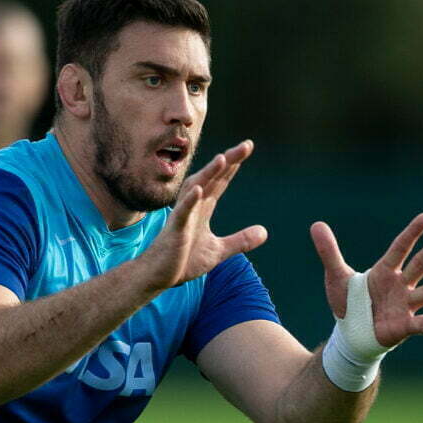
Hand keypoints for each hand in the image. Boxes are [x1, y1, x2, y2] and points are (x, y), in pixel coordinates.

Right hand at [142, 140, 267, 289]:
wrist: (158, 276)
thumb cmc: (183, 261)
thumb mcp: (218, 250)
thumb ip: (240, 240)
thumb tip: (265, 232)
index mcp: (203, 209)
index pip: (220, 182)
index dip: (233, 166)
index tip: (247, 147)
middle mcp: (193, 207)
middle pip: (212, 178)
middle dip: (228, 161)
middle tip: (246, 145)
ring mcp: (183, 217)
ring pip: (195, 189)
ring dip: (208, 173)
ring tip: (223, 159)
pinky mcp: (175, 231)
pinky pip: (182, 213)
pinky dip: (190, 201)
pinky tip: (199, 189)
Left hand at [311, 213, 422, 347]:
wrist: (351, 333)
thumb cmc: (349, 303)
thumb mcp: (336, 275)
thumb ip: (328, 252)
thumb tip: (316, 224)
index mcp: (384, 271)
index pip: (400, 248)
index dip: (411, 234)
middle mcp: (399, 285)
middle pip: (419, 265)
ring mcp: (405, 305)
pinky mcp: (404, 325)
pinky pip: (421, 324)